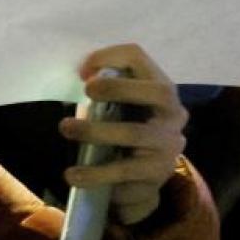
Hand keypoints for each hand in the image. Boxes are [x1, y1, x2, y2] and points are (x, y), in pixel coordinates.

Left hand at [57, 44, 188, 225]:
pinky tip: (73, 174)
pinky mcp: (159, 172)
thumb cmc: (121, 133)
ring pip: (135, 133)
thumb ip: (103, 91)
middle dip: (118, 87)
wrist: (138, 182)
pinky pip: (125, 170)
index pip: (139, 58)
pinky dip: (95, 172)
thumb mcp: (115, 107)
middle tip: (85, 91)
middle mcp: (173, 112)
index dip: (109, 57)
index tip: (81, 72)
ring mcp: (170, 143)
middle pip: (158, 91)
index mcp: (159, 87)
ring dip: (95, 130)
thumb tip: (79, 74)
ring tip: (66, 128)